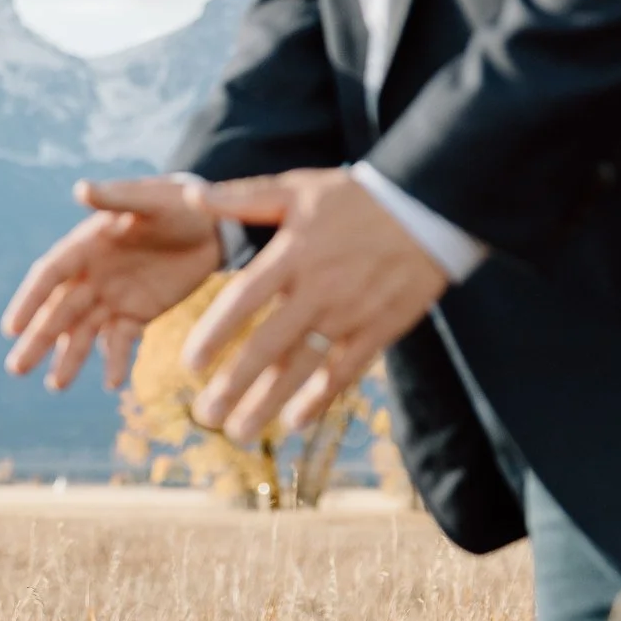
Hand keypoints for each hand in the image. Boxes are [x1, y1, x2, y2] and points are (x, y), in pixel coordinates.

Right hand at [2, 177, 223, 390]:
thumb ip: (117, 199)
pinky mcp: (137, 314)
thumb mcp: (152, 199)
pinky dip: (116, 361)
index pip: (50, 276)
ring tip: (56, 386)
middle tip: (17, 369)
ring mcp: (113, 297)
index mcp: (87, 245)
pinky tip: (113, 383)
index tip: (11, 329)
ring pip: (83, 332)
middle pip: (58, 312)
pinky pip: (121, 341)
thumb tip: (80, 189)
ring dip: (68, 358)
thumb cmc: (181, 203)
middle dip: (38, 340)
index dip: (30, 301)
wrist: (216, 224)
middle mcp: (92, 275)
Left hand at [183, 169, 447, 438]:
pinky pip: (345, 370)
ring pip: (303, 367)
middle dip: (234, 385)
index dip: (214, 334)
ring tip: (240, 432)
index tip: (189, 365)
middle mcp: (319, 289)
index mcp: (293, 254)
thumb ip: (243, 197)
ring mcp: (350, 313)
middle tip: (205, 416)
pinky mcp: (380, 329)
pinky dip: (320, 398)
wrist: (430, 206)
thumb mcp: (298, 187)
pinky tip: (294, 422)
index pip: (244, 300)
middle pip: (268, 345)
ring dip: (269, 403)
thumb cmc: (356, 197)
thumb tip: (191, 195)